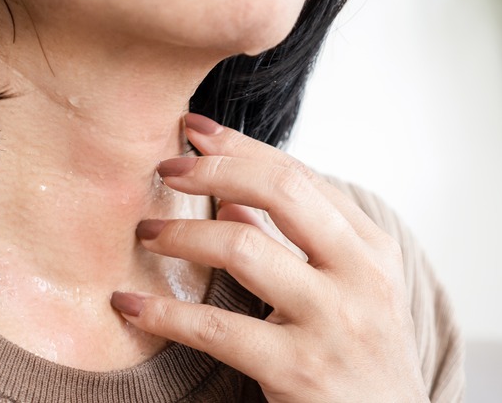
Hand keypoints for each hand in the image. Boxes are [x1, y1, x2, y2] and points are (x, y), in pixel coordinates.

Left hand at [110, 113, 428, 402]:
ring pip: (241, 247)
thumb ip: (298, 241)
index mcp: (371, 247)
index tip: (193, 131)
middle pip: (278, 190)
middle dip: (213, 169)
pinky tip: (130, 305)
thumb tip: (234, 198)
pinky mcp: (299, 370)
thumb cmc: (362, 357)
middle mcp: (359, 274)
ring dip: (181, 233)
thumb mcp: (350, 290)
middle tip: (165, 168)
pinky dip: (164, 312)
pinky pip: (216, 328)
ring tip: (146, 233)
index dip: (240, 146)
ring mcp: (331, 322)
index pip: (298, 175)